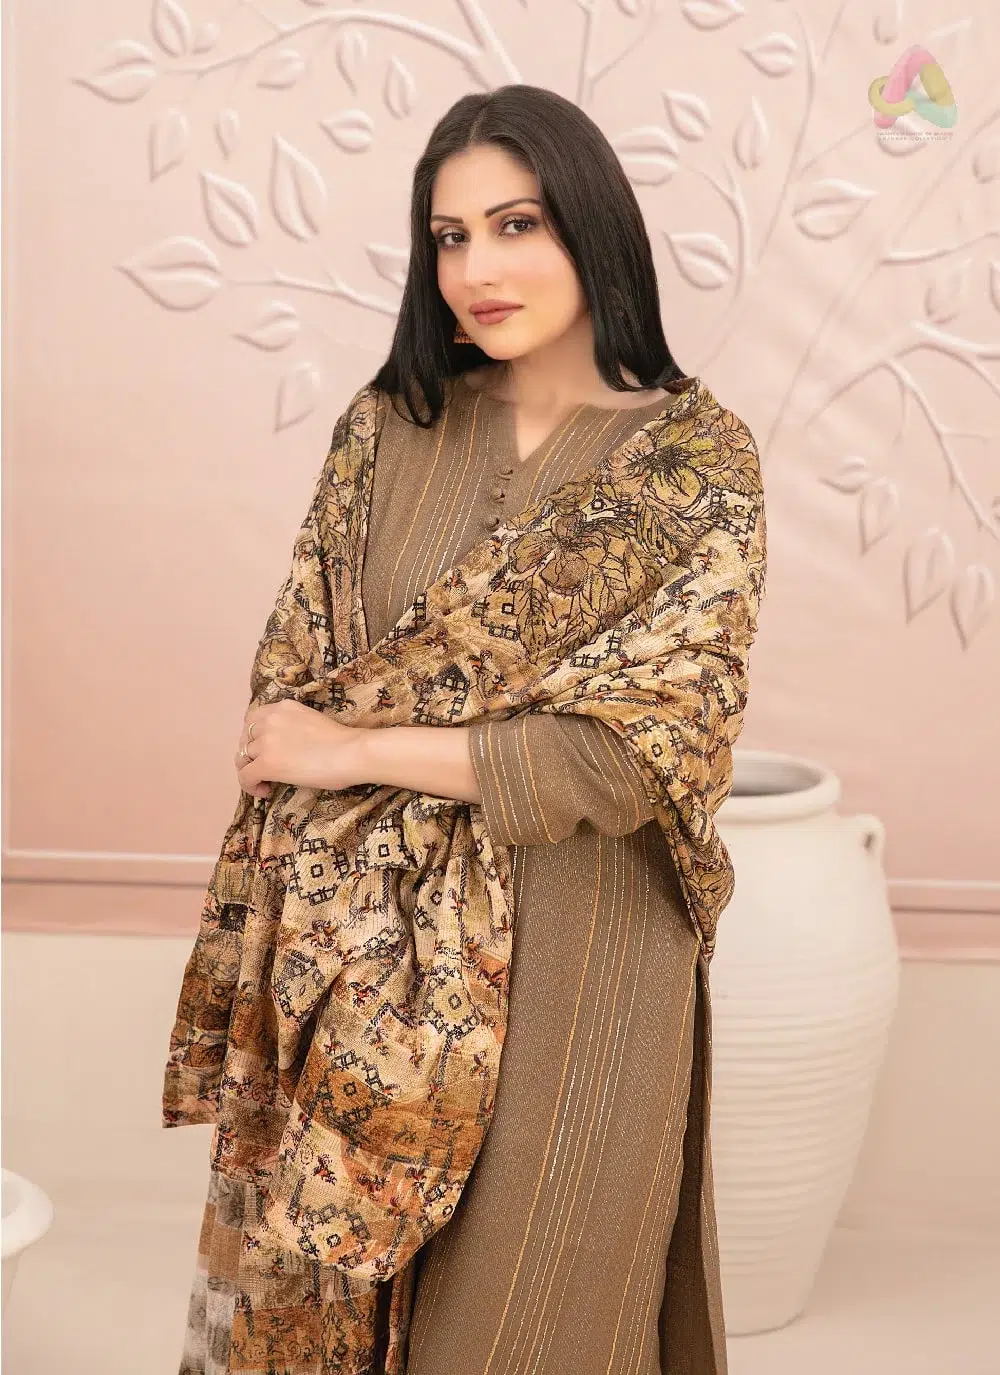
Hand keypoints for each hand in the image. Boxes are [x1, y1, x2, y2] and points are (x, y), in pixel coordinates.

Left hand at [235, 700, 368, 799]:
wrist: (352, 753)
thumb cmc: (343, 742)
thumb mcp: (311, 721)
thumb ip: (292, 727)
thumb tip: (285, 748)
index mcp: (283, 707)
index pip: (253, 719)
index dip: (254, 737)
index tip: (264, 750)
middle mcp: (271, 720)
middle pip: (245, 738)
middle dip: (250, 754)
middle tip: (264, 769)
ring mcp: (267, 741)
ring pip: (242, 757)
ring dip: (251, 770)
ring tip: (266, 783)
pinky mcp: (267, 763)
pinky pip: (245, 776)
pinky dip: (250, 786)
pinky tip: (264, 791)